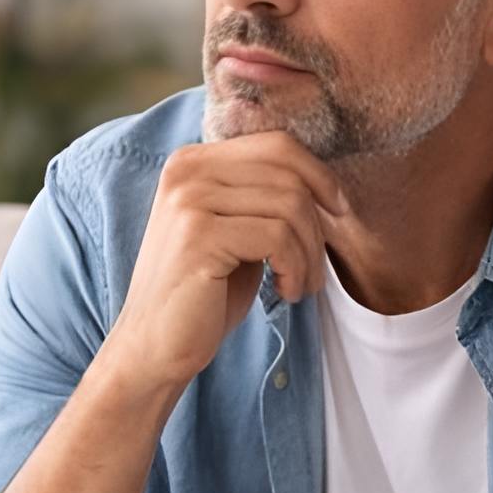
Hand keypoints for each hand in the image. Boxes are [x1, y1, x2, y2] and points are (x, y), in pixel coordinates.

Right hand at [100, 131, 350, 392]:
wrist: (154, 346)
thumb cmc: (203, 294)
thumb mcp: (236, 232)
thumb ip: (263, 198)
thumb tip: (325, 184)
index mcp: (193, 161)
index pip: (277, 145)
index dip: (319, 177)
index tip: (338, 213)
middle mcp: (186, 170)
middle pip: (288, 175)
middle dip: (317, 225)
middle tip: (315, 269)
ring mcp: (189, 200)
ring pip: (289, 206)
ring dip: (309, 254)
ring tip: (300, 285)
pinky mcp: (198, 236)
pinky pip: (277, 238)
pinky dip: (295, 269)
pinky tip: (284, 292)